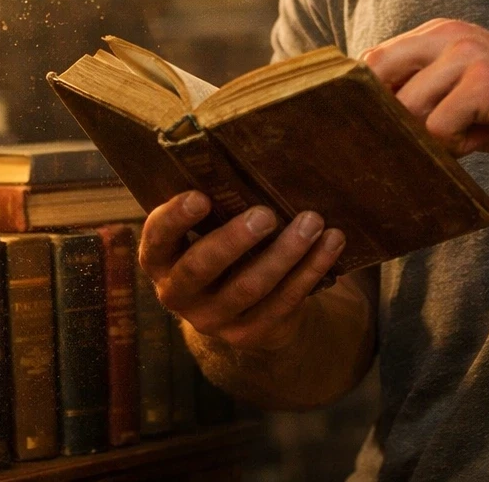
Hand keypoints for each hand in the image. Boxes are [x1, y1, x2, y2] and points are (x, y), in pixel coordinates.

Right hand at [139, 191, 345, 353]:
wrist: (240, 309)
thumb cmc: (223, 245)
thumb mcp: (208, 228)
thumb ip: (216, 205)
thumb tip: (249, 155)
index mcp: (161, 259)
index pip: (156, 238)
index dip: (175, 219)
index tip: (201, 197)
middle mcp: (178, 293)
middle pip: (201, 267)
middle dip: (234, 239)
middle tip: (266, 214)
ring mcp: (213, 318)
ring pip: (250, 286)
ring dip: (286, 252)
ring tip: (313, 221)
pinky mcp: (250, 333)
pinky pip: (284, 301)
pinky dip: (311, 269)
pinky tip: (332, 243)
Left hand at [362, 19, 488, 156]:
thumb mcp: (460, 84)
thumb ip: (420, 90)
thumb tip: (368, 121)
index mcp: (437, 34)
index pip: (375, 60)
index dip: (367, 98)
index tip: (376, 126)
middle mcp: (447, 37)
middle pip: (380, 80)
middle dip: (392, 119)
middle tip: (417, 140)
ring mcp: (466, 56)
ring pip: (409, 109)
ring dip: (430, 136)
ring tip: (464, 134)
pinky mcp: (484, 83)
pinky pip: (441, 128)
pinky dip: (456, 145)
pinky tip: (482, 136)